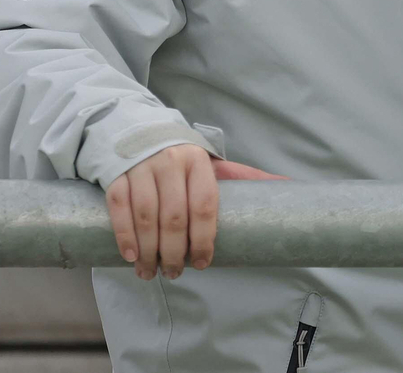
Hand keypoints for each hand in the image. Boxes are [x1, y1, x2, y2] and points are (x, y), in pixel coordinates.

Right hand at [105, 143, 284, 279]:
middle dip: (175, 252)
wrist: (134, 128)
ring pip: (146, 216)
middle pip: (175, 217)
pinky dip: (125, 235)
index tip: (203, 263)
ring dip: (149, 251)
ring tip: (151, 272)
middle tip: (176, 273)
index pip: (205, 205)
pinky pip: (119, 208)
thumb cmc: (179, 156)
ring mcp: (140, 167)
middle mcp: (170, 161)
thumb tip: (286, 186)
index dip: (204, 239)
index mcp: (198, 160)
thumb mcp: (209, 162)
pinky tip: (130, 256)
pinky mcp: (116, 174)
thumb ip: (241, 176)